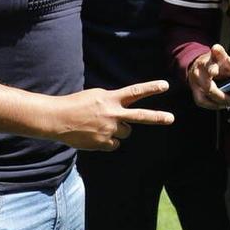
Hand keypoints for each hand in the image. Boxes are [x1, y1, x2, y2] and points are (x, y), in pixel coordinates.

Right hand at [47, 81, 174, 149]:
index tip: (165, 85)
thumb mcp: (96, 96)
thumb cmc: (76, 105)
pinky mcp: (103, 143)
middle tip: (171, 118)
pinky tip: (95, 136)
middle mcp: (112, 114)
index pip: (135, 92)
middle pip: (140, 116)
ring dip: (119, 130)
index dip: (151, 88)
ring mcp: (109, 129)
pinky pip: (115, 144)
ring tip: (102, 125)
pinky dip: (108, 141)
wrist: (57, 119)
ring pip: (126, 132)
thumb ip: (113, 102)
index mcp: (110, 98)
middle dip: (157, 117)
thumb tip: (125, 113)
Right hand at [186, 43, 229, 110]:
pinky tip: (222, 106)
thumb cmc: (220, 65)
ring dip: (222, 100)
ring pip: (208, 90)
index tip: (216, 48)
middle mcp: (205, 65)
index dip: (216, 50)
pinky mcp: (194, 88)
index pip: (216, 51)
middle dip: (216, 77)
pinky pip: (202, 100)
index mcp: (216, 57)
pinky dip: (213, 106)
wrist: (200, 65)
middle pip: (209, 70)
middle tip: (224, 81)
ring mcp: (197, 77)